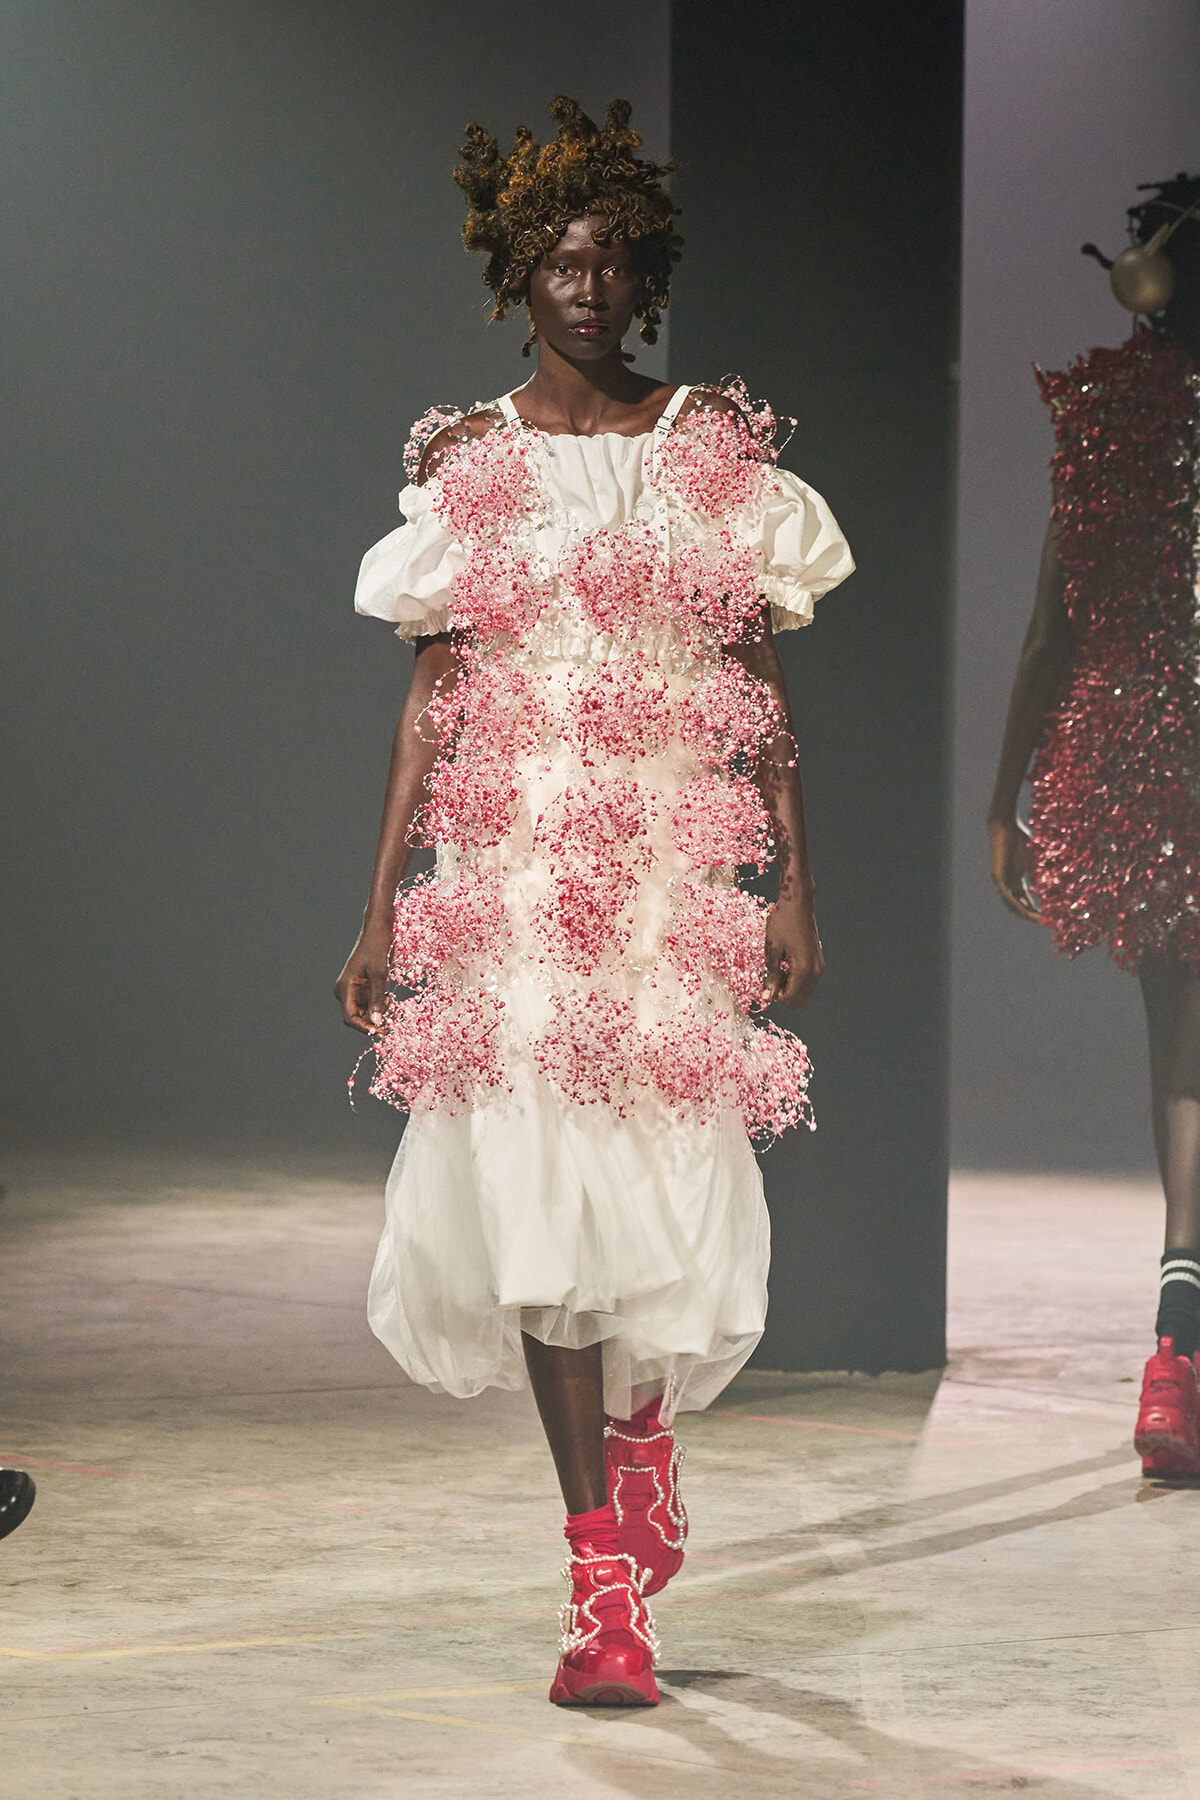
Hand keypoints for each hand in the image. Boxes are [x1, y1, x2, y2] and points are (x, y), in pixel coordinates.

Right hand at [334, 925, 390, 1034]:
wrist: (377, 930)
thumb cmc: (377, 948)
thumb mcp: (380, 974)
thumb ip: (377, 999)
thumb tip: (376, 1022)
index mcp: (344, 988)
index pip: (350, 1017)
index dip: (363, 1028)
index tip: (379, 1033)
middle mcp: (345, 991)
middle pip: (356, 1017)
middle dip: (373, 1020)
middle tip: (391, 1020)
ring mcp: (353, 989)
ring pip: (364, 1011)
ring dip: (378, 1012)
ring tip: (390, 1001)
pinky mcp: (361, 986)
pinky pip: (369, 1002)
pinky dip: (379, 1004)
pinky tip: (389, 997)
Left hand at [760, 894, 823, 1008]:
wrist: (798, 903)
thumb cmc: (782, 922)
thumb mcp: (772, 950)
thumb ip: (771, 976)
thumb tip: (766, 998)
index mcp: (804, 969)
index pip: (791, 999)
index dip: (775, 996)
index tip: (765, 984)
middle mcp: (816, 971)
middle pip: (801, 1001)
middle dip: (784, 995)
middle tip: (771, 979)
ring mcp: (819, 966)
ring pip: (805, 992)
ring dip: (790, 988)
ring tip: (778, 969)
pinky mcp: (818, 961)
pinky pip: (808, 981)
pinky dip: (795, 980)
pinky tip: (785, 965)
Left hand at [988, 815, 1038, 920]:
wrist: (1005, 827)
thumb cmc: (1020, 840)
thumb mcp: (1034, 861)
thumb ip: (1041, 875)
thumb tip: (1056, 887)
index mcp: (1016, 880)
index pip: (1025, 900)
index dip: (1035, 910)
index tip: (1048, 917)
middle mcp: (1007, 884)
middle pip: (1019, 905)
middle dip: (1031, 915)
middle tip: (1045, 922)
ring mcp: (1001, 882)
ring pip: (1012, 904)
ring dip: (1025, 913)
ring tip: (1038, 919)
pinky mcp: (998, 877)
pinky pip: (1008, 895)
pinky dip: (1017, 904)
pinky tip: (1026, 911)